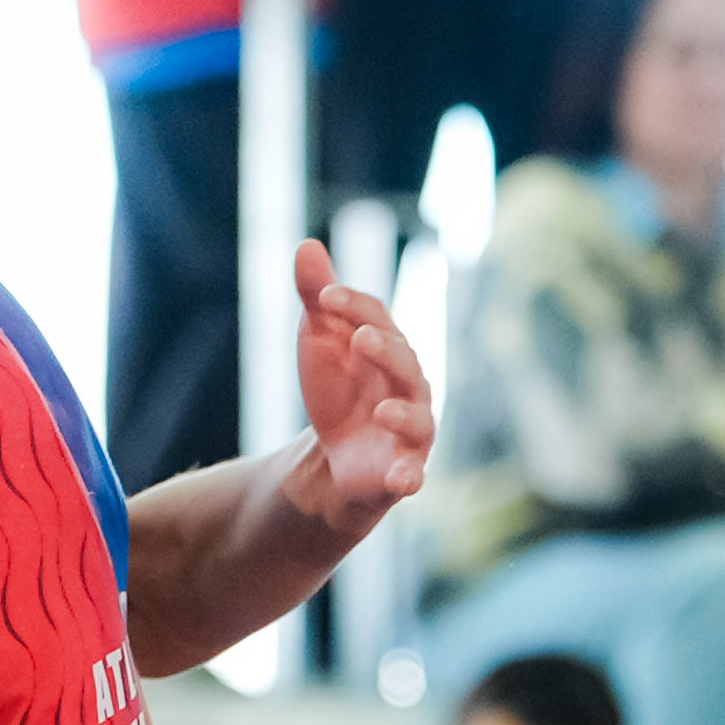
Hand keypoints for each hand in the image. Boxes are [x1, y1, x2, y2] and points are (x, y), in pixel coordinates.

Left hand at [286, 240, 434, 519]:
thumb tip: (306, 244)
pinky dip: (410, 477)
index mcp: (389, 349)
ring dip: (402, 415)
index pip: (377, 318)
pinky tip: (401, 480)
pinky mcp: (401, 472)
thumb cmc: (338, 392)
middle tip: (360, 339)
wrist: (332, 460)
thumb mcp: (321, 342)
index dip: (353, 306)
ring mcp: (409, 431)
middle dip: (386, 351)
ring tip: (381, 412)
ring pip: (418, 420)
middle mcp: (408, 387)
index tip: (323, 296)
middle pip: (405, 364)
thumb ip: (318, 299)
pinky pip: (413, 475)